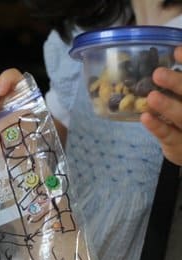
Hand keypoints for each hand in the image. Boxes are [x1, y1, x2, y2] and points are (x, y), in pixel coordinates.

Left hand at [141, 46, 181, 165]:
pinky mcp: (179, 144)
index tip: (176, 51)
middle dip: (178, 83)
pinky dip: (157, 126)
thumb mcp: (179, 95)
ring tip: (152, 96)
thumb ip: (177, 82)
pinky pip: (168, 134)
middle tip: (157, 73)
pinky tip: (145, 117)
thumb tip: (169, 52)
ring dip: (167, 106)